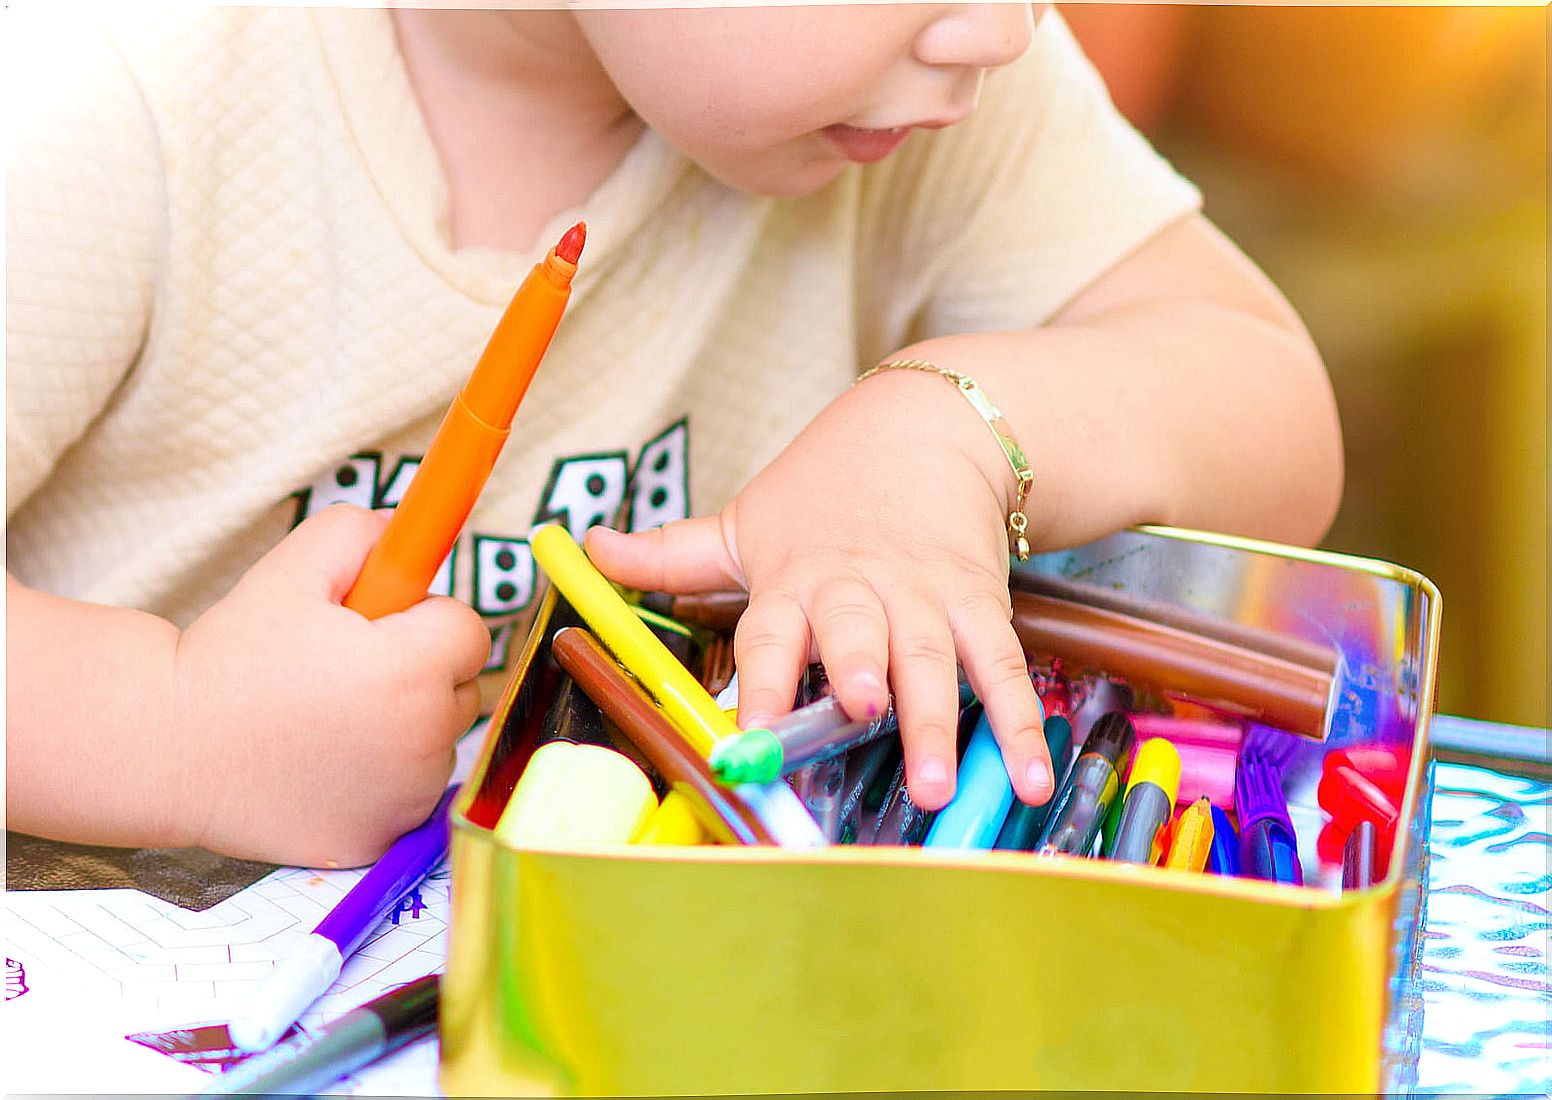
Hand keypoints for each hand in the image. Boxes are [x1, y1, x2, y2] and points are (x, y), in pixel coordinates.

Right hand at [172, 505, 488, 865]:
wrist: (165, 748)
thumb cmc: (230, 657)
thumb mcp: (291, 570)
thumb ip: (363, 534)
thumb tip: (415, 529)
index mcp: (409, 670)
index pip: (470, 632)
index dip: (426, 619)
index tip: (380, 625)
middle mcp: (420, 741)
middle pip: (461, 689)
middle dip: (420, 671)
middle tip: (346, 670)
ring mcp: (403, 798)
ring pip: (437, 743)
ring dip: (404, 726)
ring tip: (326, 717)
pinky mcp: (380, 838)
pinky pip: (408, 793)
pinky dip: (382, 778)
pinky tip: (323, 763)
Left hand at [586, 370, 1052, 810]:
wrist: (931, 429)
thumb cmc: (824, 491)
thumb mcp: (744, 520)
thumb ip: (669, 551)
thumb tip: (584, 543)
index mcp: (793, 582)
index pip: (768, 632)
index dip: (758, 680)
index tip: (745, 733)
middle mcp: (858, 593)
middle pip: (858, 635)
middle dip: (861, 673)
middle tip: (863, 710)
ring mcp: (924, 599)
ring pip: (932, 660)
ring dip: (938, 721)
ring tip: (939, 781)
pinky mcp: (979, 604)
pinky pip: (1000, 666)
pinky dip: (1019, 720)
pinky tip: (1031, 771)